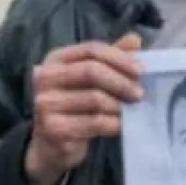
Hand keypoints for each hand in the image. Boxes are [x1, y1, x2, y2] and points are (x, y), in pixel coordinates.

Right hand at [24, 33, 143, 184]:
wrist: (50, 145)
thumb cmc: (73, 105)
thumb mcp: (89, 79)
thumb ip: (110, 58)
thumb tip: (135, 39)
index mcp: (55, 59)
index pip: (91, 49)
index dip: (119, 58)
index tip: (140, 71)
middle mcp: (45, 78)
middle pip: (91, 71)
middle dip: (121, 82)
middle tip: (139, 94)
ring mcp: (46, 104)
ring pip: (94, 99)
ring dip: (119, 105)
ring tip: (130, 110)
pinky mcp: (53, 129)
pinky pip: (94, 123)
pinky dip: (113, 124)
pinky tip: (120, 125)